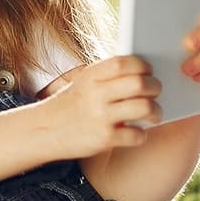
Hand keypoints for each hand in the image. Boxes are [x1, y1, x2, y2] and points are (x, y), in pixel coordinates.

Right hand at [37, 54, 160, 156]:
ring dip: (155, 112)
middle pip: (141, 84)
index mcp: (92, 75)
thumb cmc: (72, 105)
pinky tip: (137, 133)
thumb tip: (143, 72)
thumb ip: (109, 76)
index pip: (126, 63)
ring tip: (153, 114)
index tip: (148, 72)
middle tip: (155, 93)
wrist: (44, 130)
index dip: (143, 66)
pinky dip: (142, 134)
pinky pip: (137, 134)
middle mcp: (96, 93)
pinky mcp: (105, 138)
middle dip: (155, 88)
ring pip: (145, 108)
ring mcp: (101, 116)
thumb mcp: (84, 82)